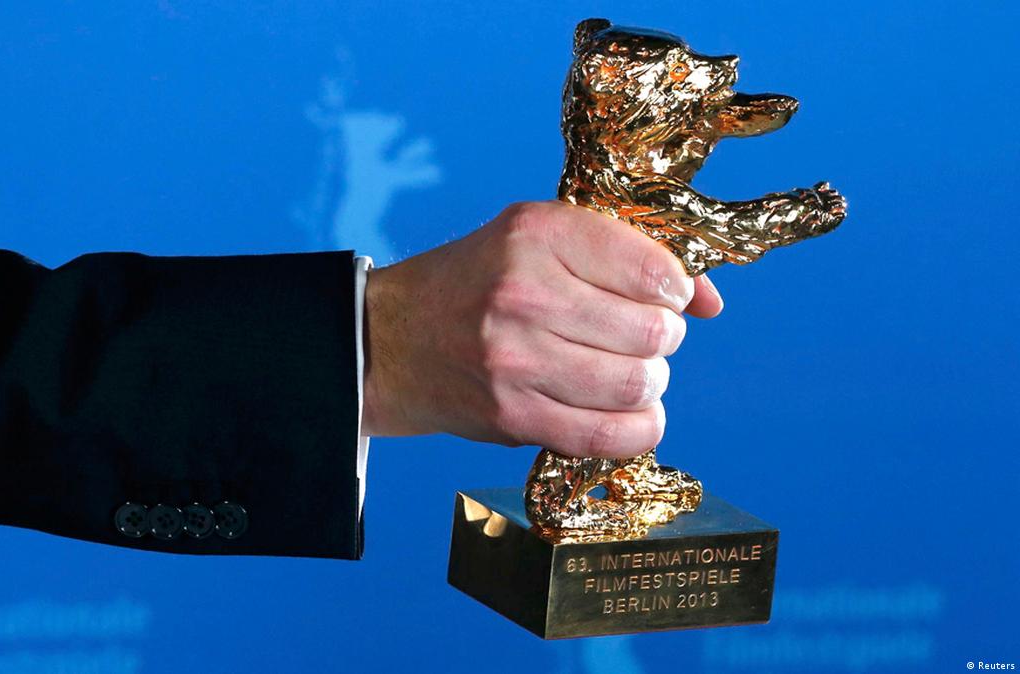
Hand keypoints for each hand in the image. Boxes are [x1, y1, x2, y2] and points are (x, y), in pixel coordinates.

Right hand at [361, 200, 722, 457]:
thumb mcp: (539, 240)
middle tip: (637, 337)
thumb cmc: (478, 283)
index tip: (662, 296)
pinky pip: (608, 436)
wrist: (391, 341)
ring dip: (649, 384)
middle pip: (654, 332)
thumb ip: (626, 256)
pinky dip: (638, 429)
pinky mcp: (512, 414)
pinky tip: (630, 413)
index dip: (676, 289)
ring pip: (637, 384)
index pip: (653, 269)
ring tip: (629, 373)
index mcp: (536, 233)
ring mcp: (516, 358)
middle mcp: (525, 292)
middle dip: (661, 339)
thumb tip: (711, 301)